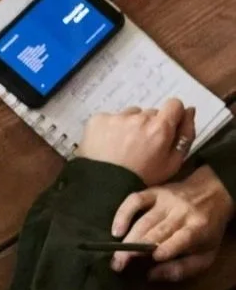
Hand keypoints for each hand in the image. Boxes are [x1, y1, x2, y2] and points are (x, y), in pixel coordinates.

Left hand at [79, 99, 196, 183]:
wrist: (104, 185)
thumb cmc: (143, 177)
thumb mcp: (173, 163)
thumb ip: (186, 134)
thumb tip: (190, 110)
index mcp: (160, 127)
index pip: (174, 104)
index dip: (172, 115)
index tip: (166, 127)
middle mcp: (139, 117)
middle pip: (150, 113)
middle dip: (150, 125)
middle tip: (143, 145)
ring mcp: (116, 117)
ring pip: (131, 114)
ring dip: (131, 125)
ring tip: (125, 146)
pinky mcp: (98, 119)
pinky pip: (111, 118)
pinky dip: (112, 127)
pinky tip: (110, 144)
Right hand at [111, 164, 231, 280]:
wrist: (214, 193)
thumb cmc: (207, 230)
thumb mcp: (206, 254)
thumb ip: (182, 269)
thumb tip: (152, 275)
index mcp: (199, 229)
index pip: (183, 238)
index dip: (168, 247)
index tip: (154, 258)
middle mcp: (182, 213)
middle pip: (157, 232)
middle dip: (136, 248)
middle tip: (118, 264)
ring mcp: (167, 201)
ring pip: (144, 221)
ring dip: (128, 238)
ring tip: (115, 255)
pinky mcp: (155, 192)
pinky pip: (135, 200)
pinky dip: (123, 214)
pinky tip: (117, 230)